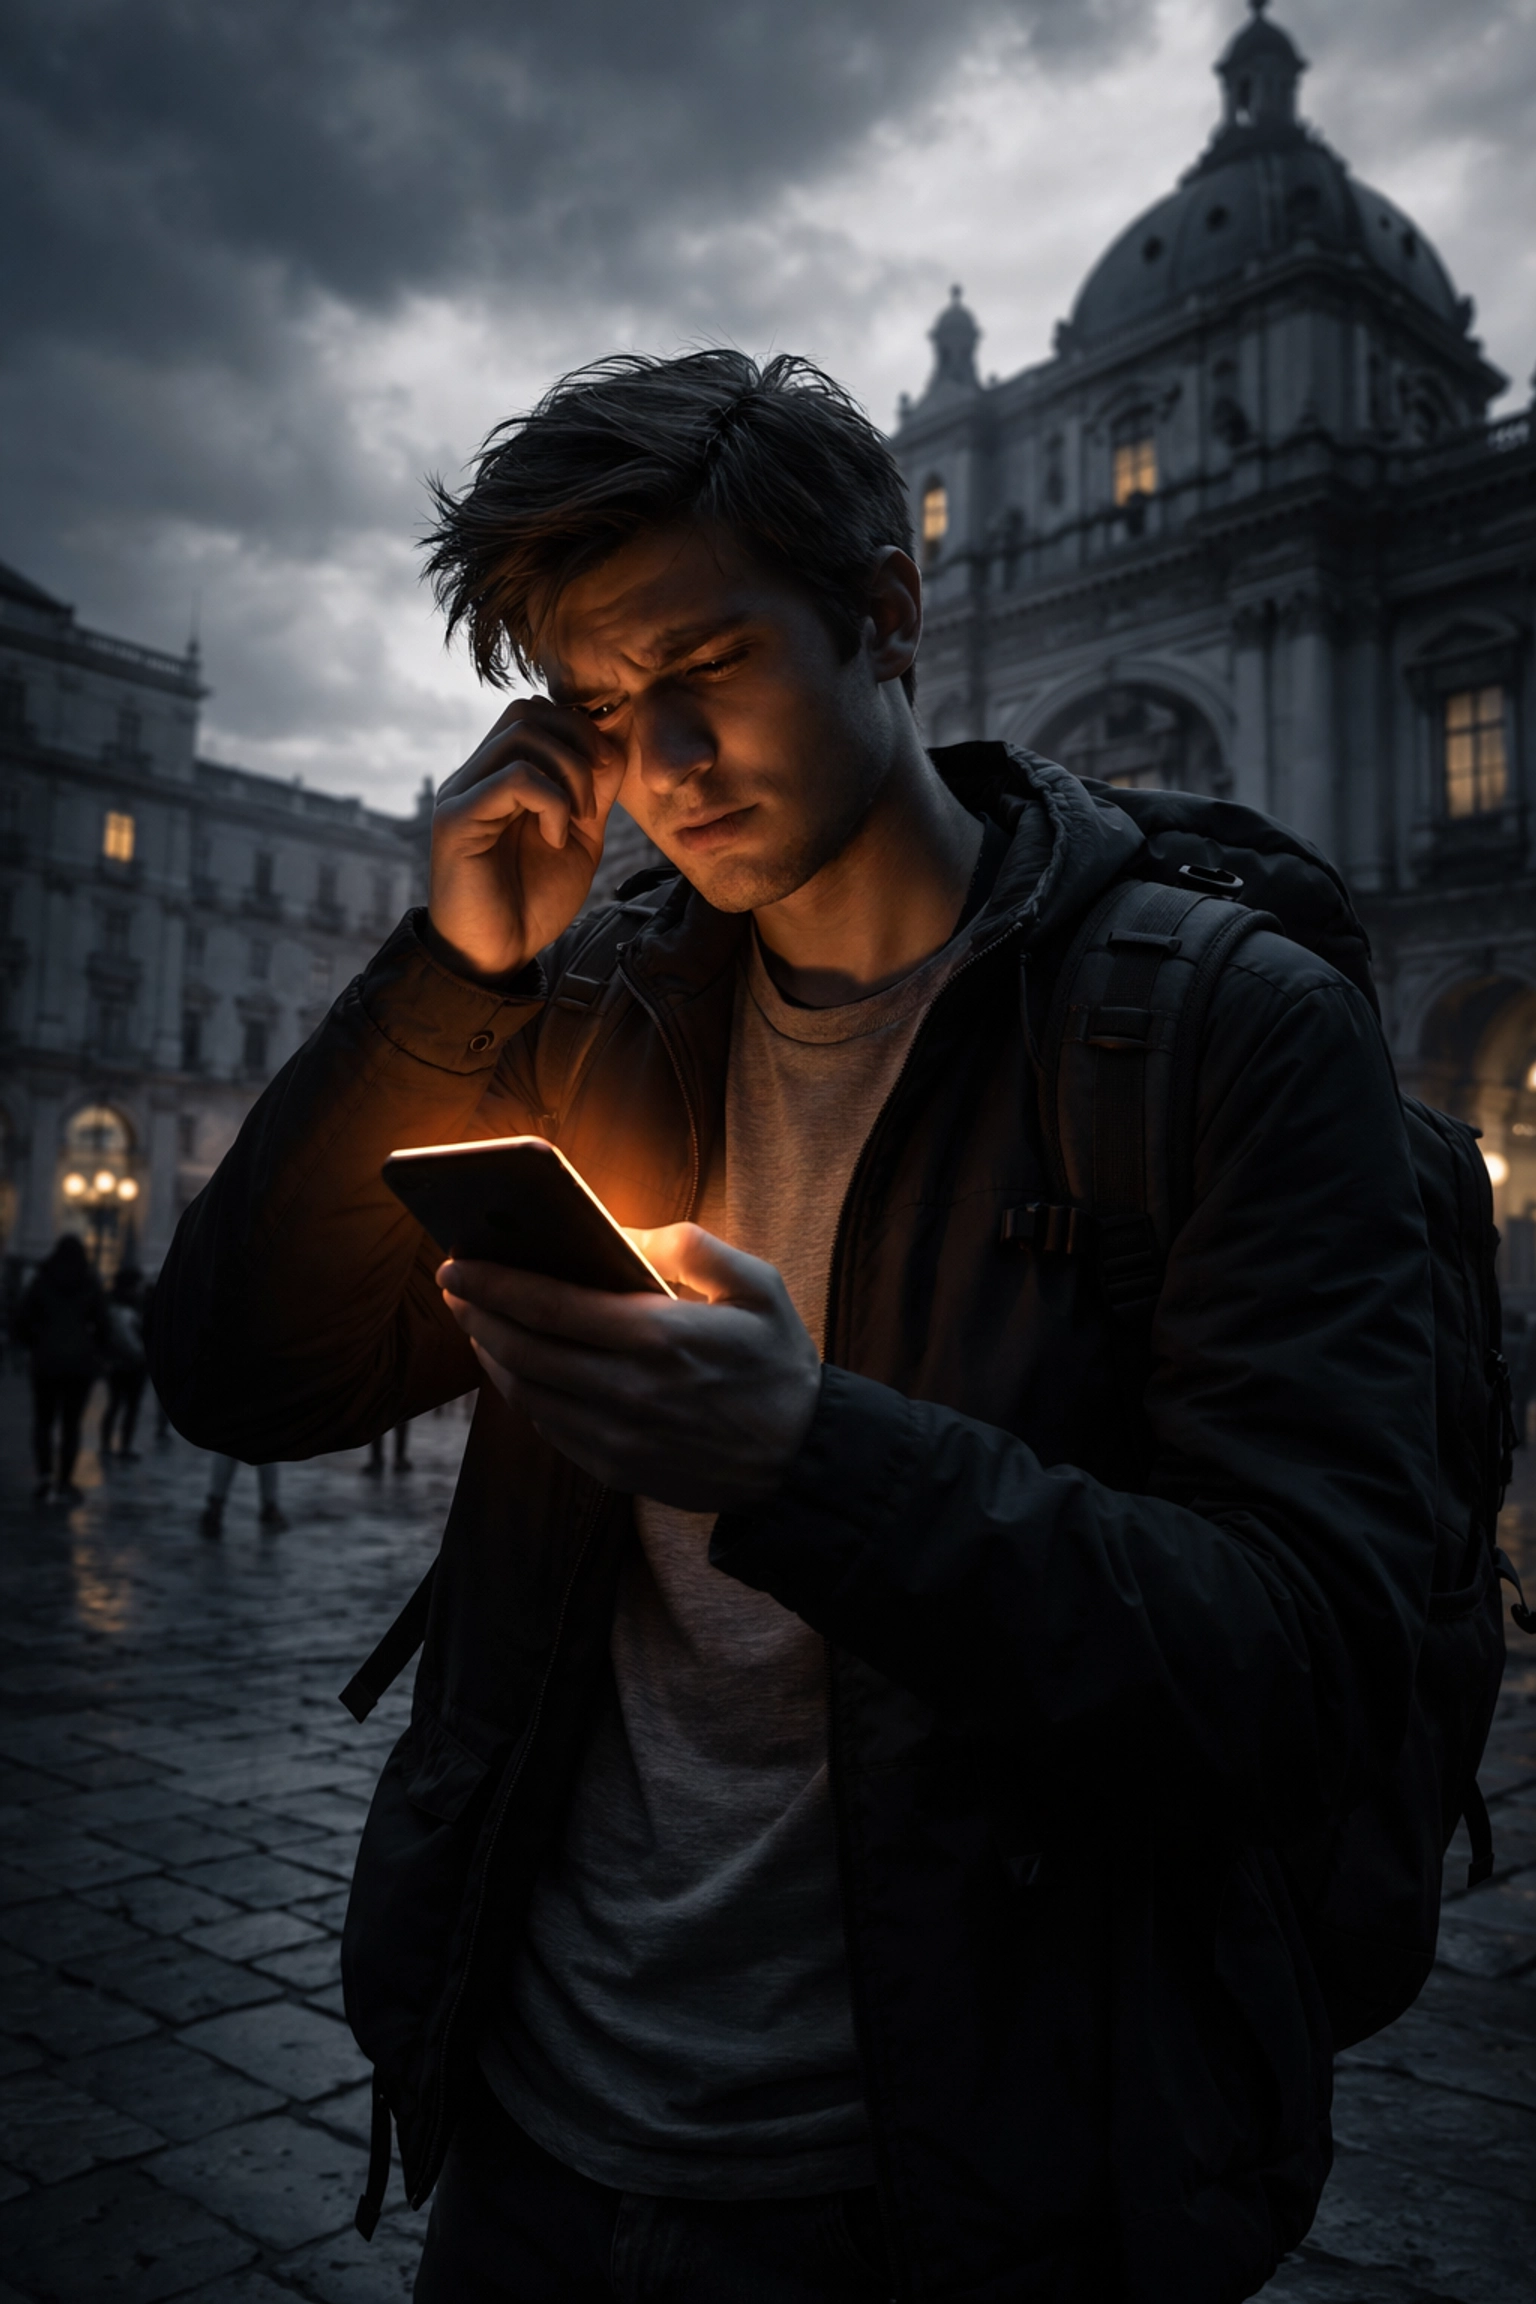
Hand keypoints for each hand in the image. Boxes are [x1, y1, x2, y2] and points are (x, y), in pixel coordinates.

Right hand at [428, 697, 627, 978]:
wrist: (500, 954)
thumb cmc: (534, 900)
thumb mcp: (581, 836)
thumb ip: (595, 789)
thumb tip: (616, 734)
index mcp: (501, 774)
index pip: (537, 713)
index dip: (582, 732)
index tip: (605, 777)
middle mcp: (476, 775)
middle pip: (527, 711)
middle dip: (578, 743)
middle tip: (593, 798)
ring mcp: (462, 793)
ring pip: (521, 735)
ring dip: (569, 773)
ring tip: (577, 820)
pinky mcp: (456, 819)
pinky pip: (513, 778)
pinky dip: (550, 802)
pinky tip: (554, 839)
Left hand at [437, 1225, 821, 1510]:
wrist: (800, 1459)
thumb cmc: (777, 1363)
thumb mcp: (757, 1286)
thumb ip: (692, 1247)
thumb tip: (623, 1231)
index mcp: (660, 1336)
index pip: (549, 1304)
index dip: (493, 1282)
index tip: (457, 1263)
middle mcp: (629, 1390)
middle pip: (523, 1349)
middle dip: (477, 1314)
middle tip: (453, 1287)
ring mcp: (618, 1436)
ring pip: (527, 1392)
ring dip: (492, 1355)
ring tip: (478, 1323)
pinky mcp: (615, 1469)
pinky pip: (548, 1428)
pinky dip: (523, 1394)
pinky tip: (517, 1369)